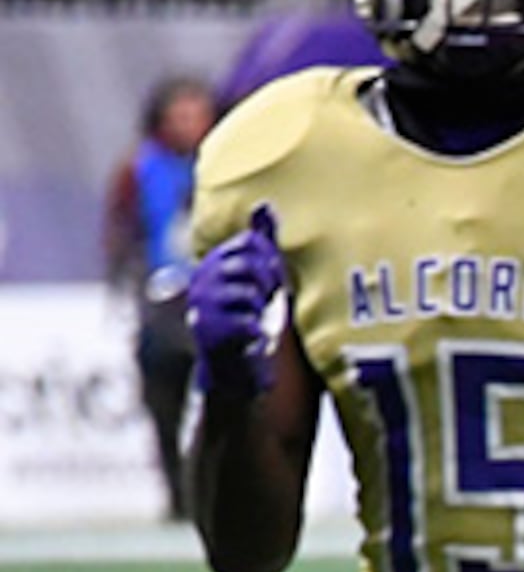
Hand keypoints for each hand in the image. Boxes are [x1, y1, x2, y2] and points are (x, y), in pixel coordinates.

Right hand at [186, 205, 287, 390]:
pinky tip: (253, 336)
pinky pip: (246, 322)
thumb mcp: (258, 276)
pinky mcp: (208, 333)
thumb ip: (261, 243)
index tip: (274, 279)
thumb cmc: (250, 314)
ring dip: (262, 309)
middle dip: (269, 283)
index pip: (248, 242)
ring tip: (257, 319)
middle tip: (268, 300)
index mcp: (213, 263)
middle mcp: (201, 280)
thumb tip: (265, 205)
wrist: (235, 366)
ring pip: (247, 293)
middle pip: (248, 264)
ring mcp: (202, 306)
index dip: (271, 259)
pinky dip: (257, 331)